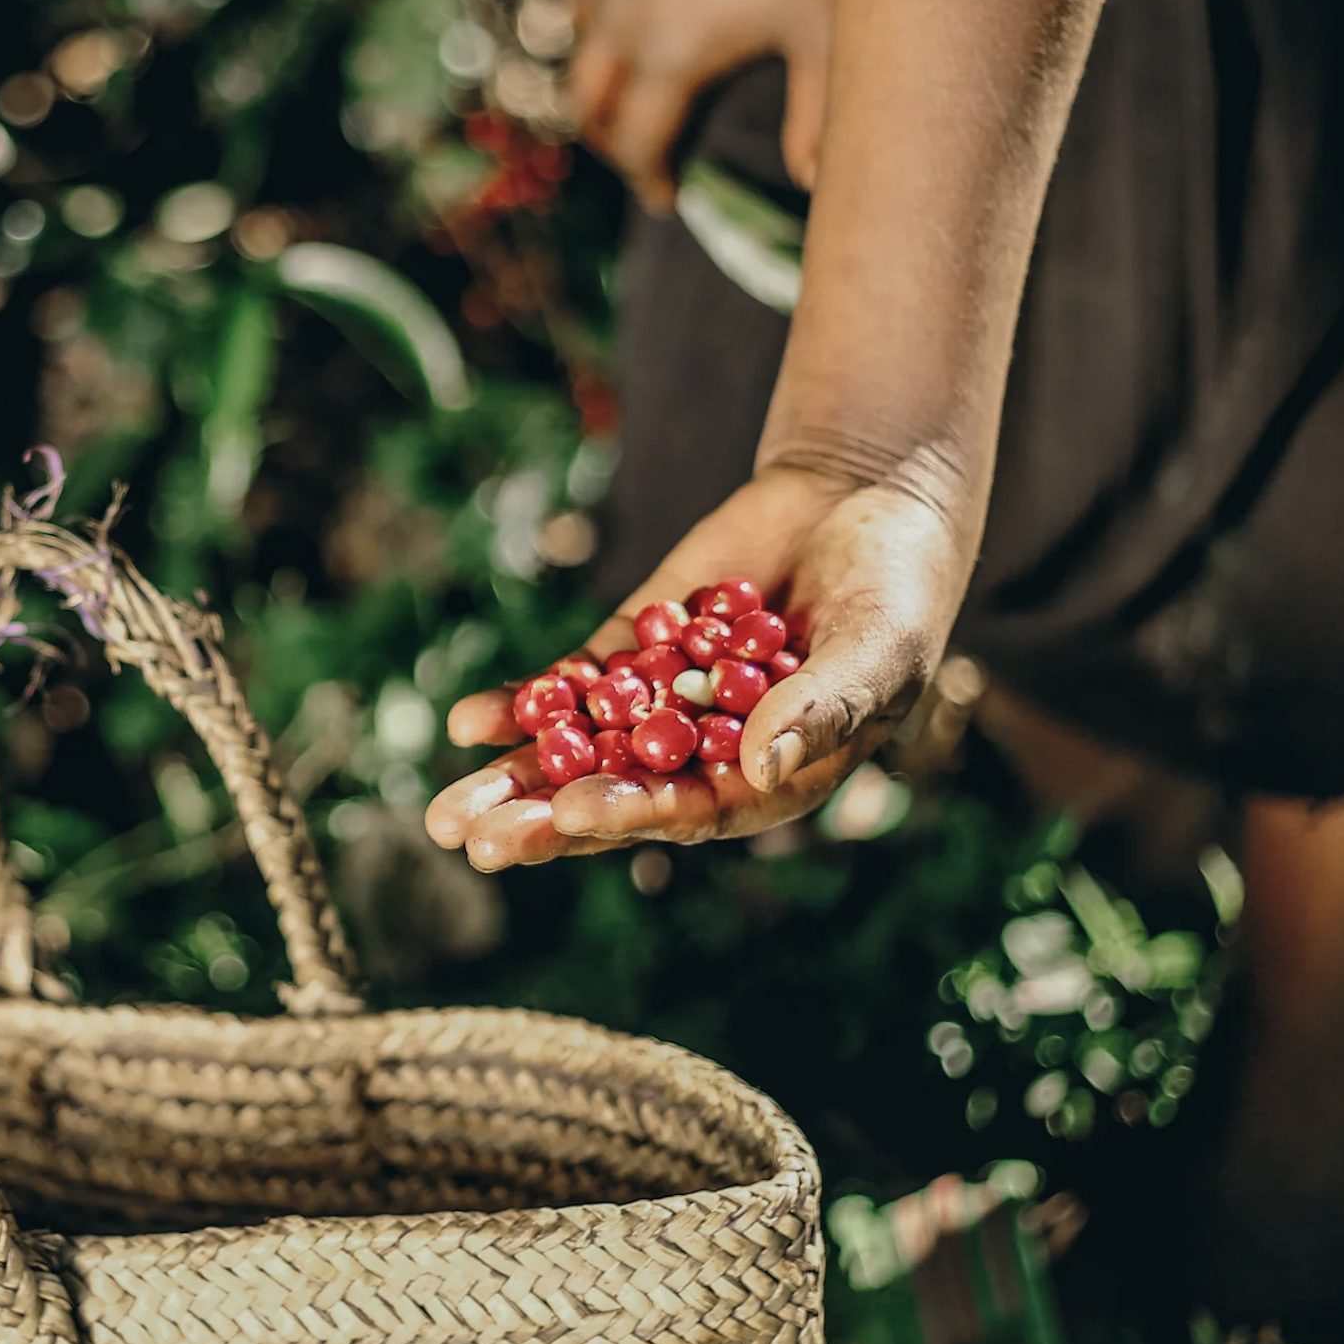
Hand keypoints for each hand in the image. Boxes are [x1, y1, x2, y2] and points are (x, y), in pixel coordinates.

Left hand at [424, 465, 972, 870]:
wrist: (862, 501)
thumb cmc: (896, 590)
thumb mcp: (874, 648)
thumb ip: (820, 707)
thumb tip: (757, 763)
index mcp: (768, 779)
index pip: (689, 811)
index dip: (629, 813)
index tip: (571, 814)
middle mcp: (705, 755)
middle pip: (614, 796)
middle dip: (543, 821)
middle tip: (473, 842)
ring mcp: (661, 703)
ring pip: (576, 753)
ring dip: (513, 781)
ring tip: (446, 814)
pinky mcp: (632, 651)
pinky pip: (570, 688)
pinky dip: (523, 706)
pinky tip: (467, 723)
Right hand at [569, 0, 835, 208]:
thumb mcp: (826, 26)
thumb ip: (818, 114)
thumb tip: (813, 184)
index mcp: (668, 61)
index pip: (637, 147)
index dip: (650, 180)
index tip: (665, 195)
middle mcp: (616, 24)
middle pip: (587, 107)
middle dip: (609, 137)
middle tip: (637, 143)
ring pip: (580, 37)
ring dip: (602, 65)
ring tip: (635, 66)